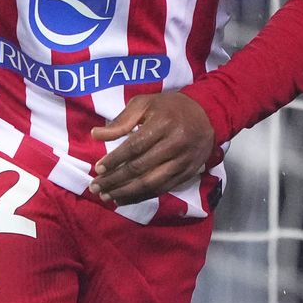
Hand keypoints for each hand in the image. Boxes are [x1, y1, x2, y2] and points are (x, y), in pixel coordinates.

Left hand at [88, 92, 216, 207]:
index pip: (135, 147)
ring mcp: (182, 162)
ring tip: (106, 197)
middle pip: (140, 168)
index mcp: (163, 125)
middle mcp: (175, 145)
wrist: (207, 115)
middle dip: (115, 180)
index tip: (98, 168)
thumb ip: (121, 120)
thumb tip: (96, 135)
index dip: (115, 160)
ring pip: (151, 183)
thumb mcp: (145, 103)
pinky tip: (124, 199)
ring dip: (126, 193)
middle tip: (95, 187)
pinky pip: (161, 190)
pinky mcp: (186, 174)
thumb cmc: (170, 107)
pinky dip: (141, 197)